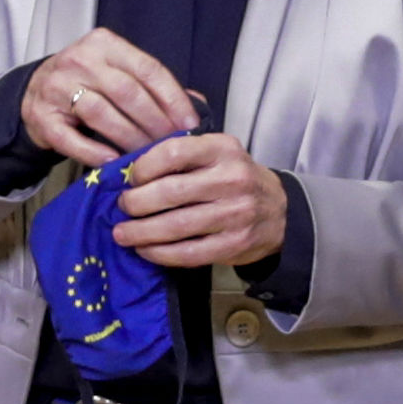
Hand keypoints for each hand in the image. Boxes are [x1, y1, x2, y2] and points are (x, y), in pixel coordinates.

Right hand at [21, 28, 198, 167]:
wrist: (34, 91)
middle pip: (127, 92)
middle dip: (155, 122)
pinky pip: (72, 139)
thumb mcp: (118, 71)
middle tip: (171, 144)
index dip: (173, 98)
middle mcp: (79, 60)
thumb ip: (154, 85)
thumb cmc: (85, 83)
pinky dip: (95, 152)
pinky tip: (114, 160)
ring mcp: (56, 87)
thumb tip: (198, 104)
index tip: (189, 123)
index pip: (148, 69)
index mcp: (104, 44)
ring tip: (147, 156)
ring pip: (102, 114)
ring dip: (130, 138)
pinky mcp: (41, 116)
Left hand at [112, 132, 288, 269]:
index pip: (173, 152)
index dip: (144, 167)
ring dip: (141, 232)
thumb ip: (180, 155)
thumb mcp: (215, 153)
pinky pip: (188, 253)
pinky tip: (145, 250)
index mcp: (222, 149)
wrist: (281, 211)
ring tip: (122, 233)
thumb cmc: (233, 179)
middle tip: (122, 208)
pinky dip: (160, 253)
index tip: (131, 179)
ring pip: (176, 225)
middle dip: (136, 203)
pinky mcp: (234, 244)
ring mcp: (236, 214)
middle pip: (170, 192)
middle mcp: (232, 179)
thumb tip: (126, 171)